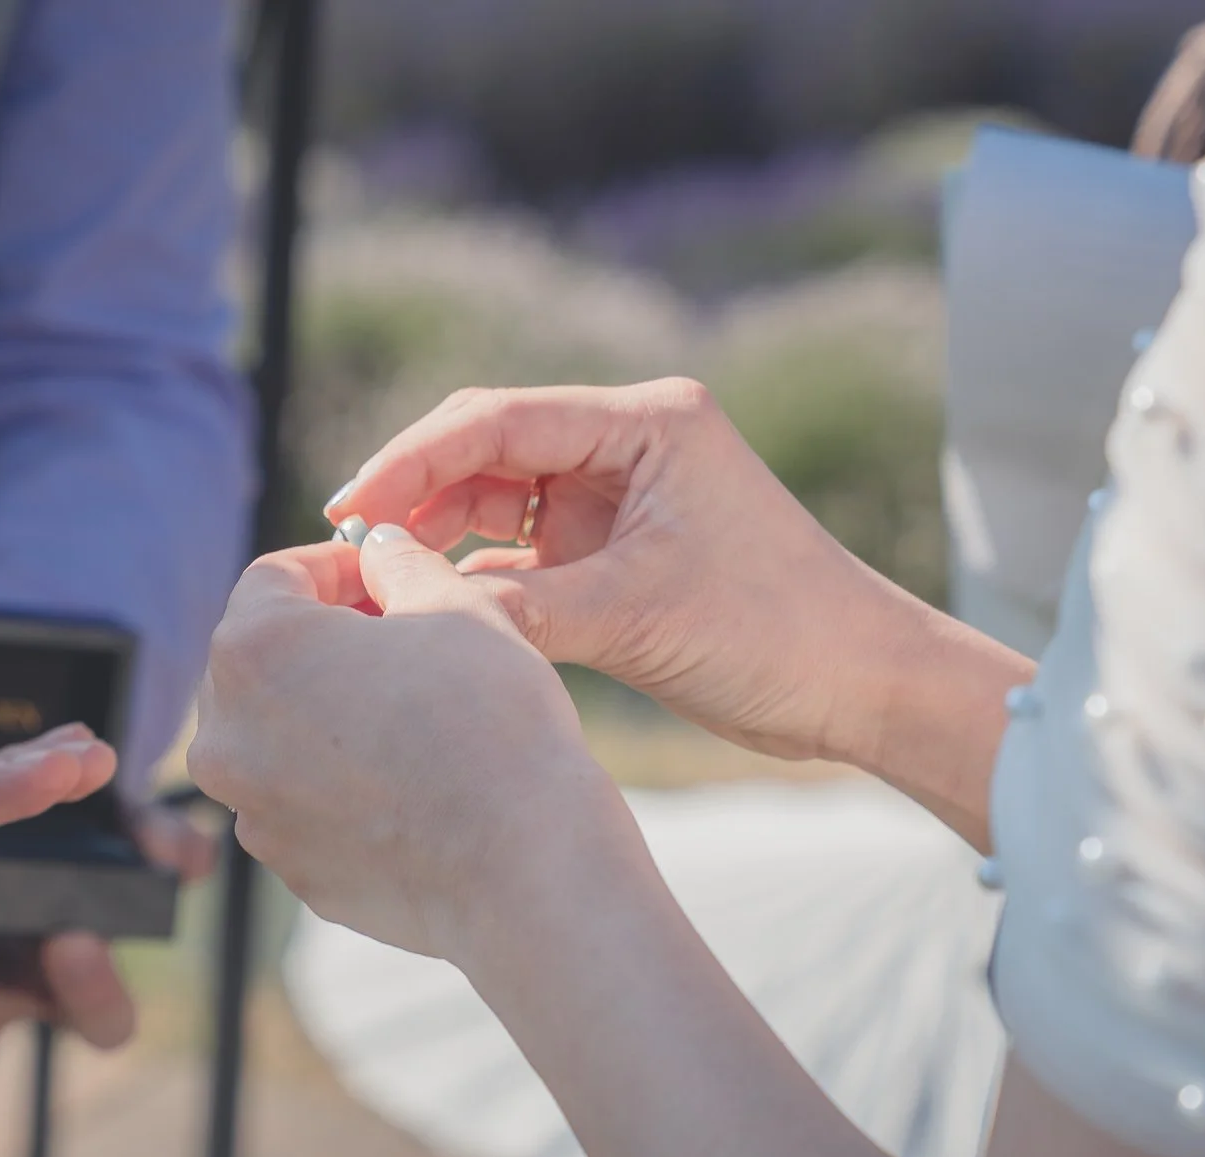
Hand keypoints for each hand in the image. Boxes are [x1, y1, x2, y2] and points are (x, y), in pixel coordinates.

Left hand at [188, 528, 623, 958]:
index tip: (382, 574)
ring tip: (408, 714)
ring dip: (327, 715)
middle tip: (398, 639)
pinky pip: (304, 805)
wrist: (523, 866)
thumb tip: (380, 552)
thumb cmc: (490, 723)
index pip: (274, 578)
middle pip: (262, 660)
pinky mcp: (290, 870)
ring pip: (279, 738)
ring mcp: (252, 813)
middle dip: (322, 640)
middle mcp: (227, 735)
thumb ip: (400, 564)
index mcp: (253, 651)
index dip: (335, 565)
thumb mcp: (456, 607)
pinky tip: (409, 784)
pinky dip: (340, 786)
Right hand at [326, 380, 1006, 763]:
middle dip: (412, 493)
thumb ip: (518, 609)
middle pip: (484, 449)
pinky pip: (515, 554)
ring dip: (434, 537)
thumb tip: (411, 609)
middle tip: (345, 547)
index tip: (350, 506)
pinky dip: (469, 579)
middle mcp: (625, 446)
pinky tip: (424, 607)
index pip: (499, 420)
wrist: (859, 688)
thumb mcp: (635, 617)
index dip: (412, 459)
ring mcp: (615, 498)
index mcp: (646, 423)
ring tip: (376, 581)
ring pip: (491, 501)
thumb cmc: (776, 634)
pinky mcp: (610, 553)